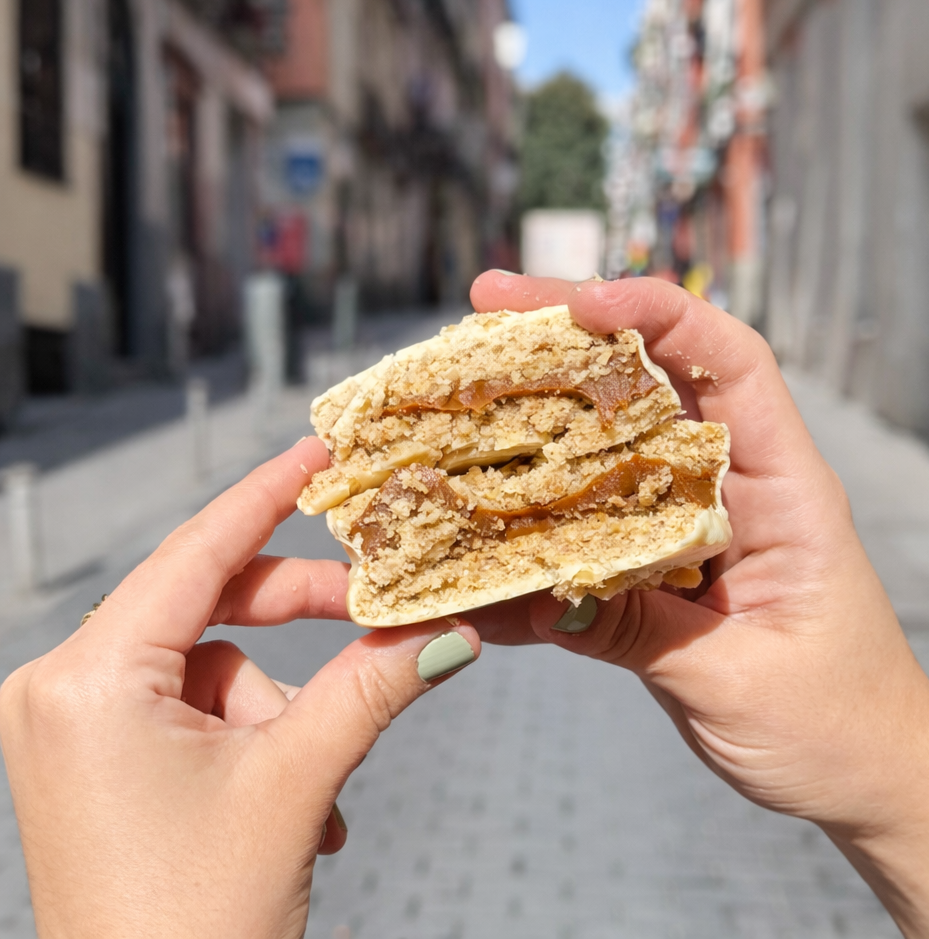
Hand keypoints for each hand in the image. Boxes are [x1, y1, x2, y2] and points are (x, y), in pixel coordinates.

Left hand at [0, 438, 479, 938]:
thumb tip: (446, 633)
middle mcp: (67, 690)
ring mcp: (80, 726)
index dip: (269, 494)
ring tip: (317, 784)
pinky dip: (256, 732)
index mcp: (90, 681)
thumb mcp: (296, 783)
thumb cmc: (191, 928)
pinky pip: (197, 705)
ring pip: (216, 663)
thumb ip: (373, 687)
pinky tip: (294, 802)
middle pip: (212, 604)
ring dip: (283, 706)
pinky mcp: (101, 757)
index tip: (319, 452)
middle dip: (303, 614)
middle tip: (381, 604)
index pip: (199, 552)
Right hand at [470, 272, 928, 937]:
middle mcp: (733, 488)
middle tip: (484, 315)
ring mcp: (692, 525)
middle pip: (653, 383)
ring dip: (537, 424)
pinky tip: (477, 537)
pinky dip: (536, 529)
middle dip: (571, 340)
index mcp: (783, 490)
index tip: (583, 302)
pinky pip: (590, 529)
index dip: (661, 315)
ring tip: (459, 399)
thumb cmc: (837, 724)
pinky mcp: (661, 567)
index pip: (733, 363)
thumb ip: (637, 631)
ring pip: (609, 449)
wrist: (867, 774)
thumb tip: (536, 597)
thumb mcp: (734, 681)